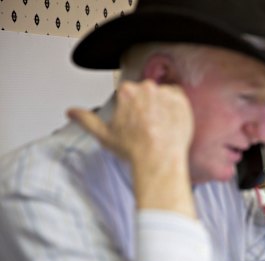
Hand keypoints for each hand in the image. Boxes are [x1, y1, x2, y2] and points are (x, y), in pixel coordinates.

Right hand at [67, 80, 195, 217]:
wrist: (158, 159)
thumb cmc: (133, 149)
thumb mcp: (103, 134)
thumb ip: (86, 119)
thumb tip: (71, 112)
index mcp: (126, 91)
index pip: (129, 92)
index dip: (131, 108)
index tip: (135, 121)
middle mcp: (146, 87)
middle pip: (146, 92)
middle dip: (146, 105)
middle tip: (148, 125)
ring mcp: (165, 93)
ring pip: (162, 94)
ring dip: (161, 105)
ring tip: (160, 125)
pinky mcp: (182, 100)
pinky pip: (178, 98)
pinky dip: (175, 107)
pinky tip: (170, 122)